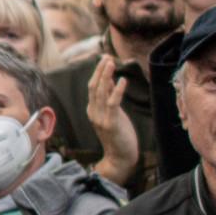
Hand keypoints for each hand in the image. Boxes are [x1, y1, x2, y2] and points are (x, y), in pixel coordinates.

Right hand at [86, 56, 138, 186]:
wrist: (120, 158)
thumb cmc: (119, 136)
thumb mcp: (113, 114)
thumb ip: (110, 97)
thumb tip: (112, 79)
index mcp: (92, 110)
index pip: (93, 87)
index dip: (98, 72)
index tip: (105, 58)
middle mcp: (93, 113)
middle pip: (94, 87)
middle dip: (100, 70)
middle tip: (107, 56)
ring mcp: (100, 118)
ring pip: (101, 92)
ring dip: (106, 76)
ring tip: (111, 62)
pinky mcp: (110, 124)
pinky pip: (112, 103)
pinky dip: (117, 90)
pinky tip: (122, 80)